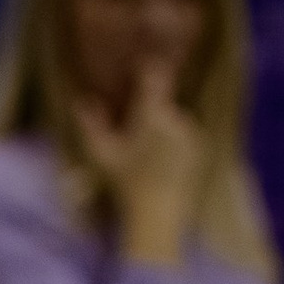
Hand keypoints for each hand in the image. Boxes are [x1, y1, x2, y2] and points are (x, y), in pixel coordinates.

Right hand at [75, 59, 208, 263]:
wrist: (158, 217)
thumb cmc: (126, 187)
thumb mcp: (102, 156)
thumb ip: (91, 125)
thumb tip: (82, 101)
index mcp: (151, 114)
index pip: (155, 75)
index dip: (149, 67)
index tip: (142, 67)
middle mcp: (175, 116)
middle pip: (162, 103)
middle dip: (151, 113)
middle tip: (137, 138)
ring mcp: (190, 130)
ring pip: (174, 120)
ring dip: (163, 131)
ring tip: (149, 158)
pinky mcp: (201, 145)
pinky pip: (186, 135)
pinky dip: (176, 144)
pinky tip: (164, 166)